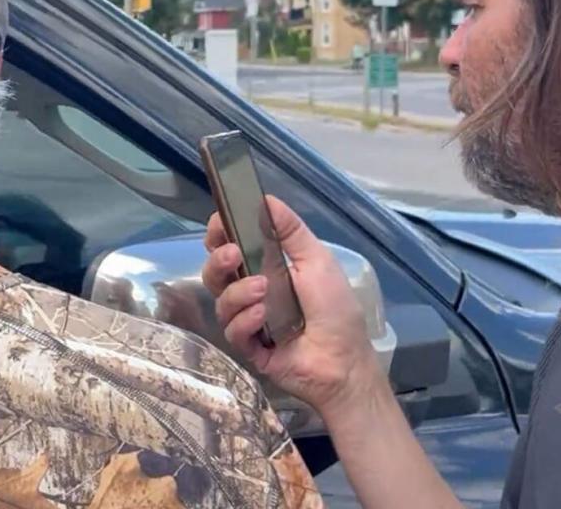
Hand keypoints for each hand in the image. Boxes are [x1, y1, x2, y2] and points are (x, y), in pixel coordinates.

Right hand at [202, 197, 383, 417]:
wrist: (345, 362)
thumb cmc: (335, 309)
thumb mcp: (317, 262)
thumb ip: (291, 231)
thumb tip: (267, 198)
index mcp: (264, 266)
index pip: (228, 245)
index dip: (218, 233)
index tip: (219, 224)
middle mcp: (250, 291)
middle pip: (215, 271)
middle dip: (218, 260)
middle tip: (234, 255)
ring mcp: (246, 320)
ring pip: (221, 300)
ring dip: (238, 292)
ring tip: (263, 291)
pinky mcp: (247, 347)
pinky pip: (232, 330)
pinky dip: (245, 321)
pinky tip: (263, 319)